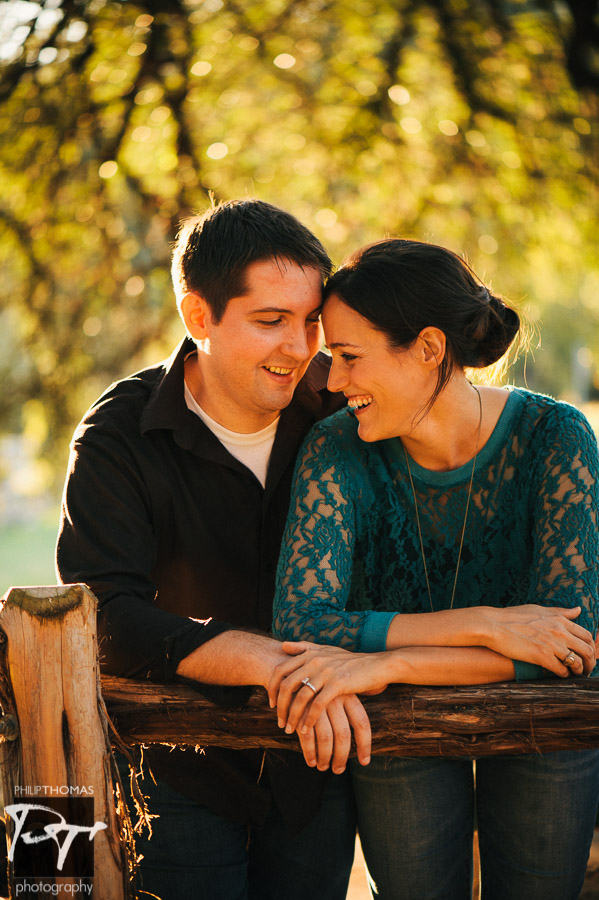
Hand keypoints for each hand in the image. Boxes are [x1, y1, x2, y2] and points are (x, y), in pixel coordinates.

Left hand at [269, 641, 390, 733]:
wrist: (376, 665)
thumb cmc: (350, 660)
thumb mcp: (326, 650)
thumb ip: (304, 648)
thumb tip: (283, 646)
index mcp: (310, 654)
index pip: (281, 670)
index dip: (272, 688)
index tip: (271, 703)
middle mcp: (315, 661)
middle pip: (287, 686)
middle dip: (280, 707)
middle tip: (280, 721)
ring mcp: (326, 672)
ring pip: (300, 697)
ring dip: (293, 717)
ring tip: (290, 729)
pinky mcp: (338, 684)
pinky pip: (317, 705)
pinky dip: (309, 720)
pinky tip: (306, 730)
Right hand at [297, 695, 370, 772]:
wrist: (291, 671)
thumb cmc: (319, 688)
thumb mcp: (338, 690)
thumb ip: (349, 708)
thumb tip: (362, 736)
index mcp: (348, 695)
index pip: (362, 723)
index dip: (365, 745)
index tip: (364, 761)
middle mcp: (334, 699)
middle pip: (343, 735)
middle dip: (341, 757)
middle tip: (338, 769)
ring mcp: (317, 704)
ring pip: (326, 739)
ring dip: (325, 758)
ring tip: (323, 767)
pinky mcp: (300, 710)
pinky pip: (307, 737)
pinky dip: (310, 753)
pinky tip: (311, 761)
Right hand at [485, 605, 595, 676]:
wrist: (493, 625)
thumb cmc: (512, 616)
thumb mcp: (539, 609)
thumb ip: (560, 611)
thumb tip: (578, 610)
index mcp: (559, 619)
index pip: (586, 635)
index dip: (591, 647)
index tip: (587, 654)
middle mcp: (559, 631)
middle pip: (587, 650)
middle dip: (590, 662)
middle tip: (586, 669)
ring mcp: (551, 644)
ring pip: (577, 662)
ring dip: (579, 671)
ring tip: (574, 674)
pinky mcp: (541, 657)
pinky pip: (562, 671)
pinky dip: (564, 675)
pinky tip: (559, 675)